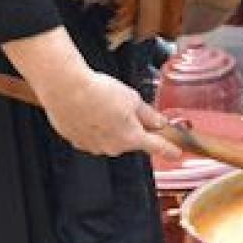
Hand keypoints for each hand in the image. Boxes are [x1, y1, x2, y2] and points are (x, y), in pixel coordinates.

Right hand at [40, 69, 180, 159]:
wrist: (66, 89)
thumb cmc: (98, 92)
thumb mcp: (132, 99)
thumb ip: (148, 114)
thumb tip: (159, 122)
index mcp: (131, 137)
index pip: (156, 147)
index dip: (168, 149)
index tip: (176, 153)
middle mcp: (113, 147)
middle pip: (130, 140)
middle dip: (131, 127)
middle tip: (123, 107)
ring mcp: (93, 146)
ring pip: (109, 138)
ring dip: (110, 126)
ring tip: (101, 105)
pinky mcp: (76, 141)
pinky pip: (91, 136)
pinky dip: (92, 126)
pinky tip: (88, 111)